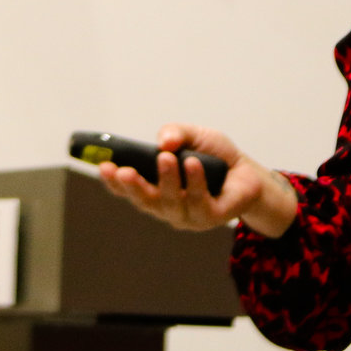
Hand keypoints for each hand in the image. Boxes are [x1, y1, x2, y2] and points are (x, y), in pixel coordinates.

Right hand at [95, 122, 298, 237]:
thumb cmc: (213, 156)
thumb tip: (162, 142)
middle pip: (145, 202)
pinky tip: (193, 164)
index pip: (128, 190)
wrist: (247, 171)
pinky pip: (200, 203)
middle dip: (132, 187)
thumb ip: (175, 133)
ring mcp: (188, 216)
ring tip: (167, 158)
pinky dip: (195, 183)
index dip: (114, 181)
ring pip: (171, 203)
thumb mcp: (193, 135)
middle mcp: (167, 206)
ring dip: (167, 180)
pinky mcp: (211, 218)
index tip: (103, 166)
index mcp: (155, 189)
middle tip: (124, 171)